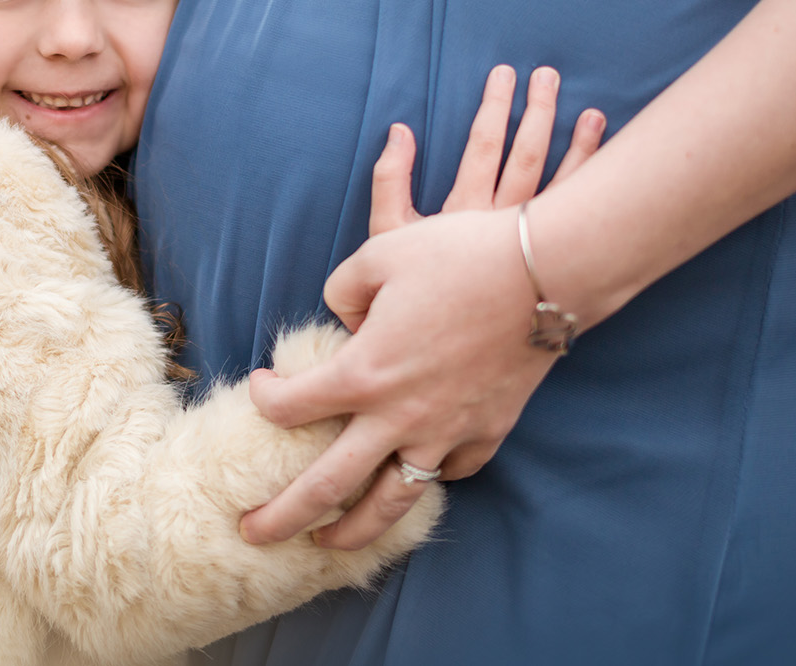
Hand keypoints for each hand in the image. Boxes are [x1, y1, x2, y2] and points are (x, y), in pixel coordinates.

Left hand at [242, 66, 603, 548]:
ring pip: (391, 502)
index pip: (290, 406)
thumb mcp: (379, 253)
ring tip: (326, 543)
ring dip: (353, 529)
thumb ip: (343, 289)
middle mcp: (398, 416)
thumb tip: (344, 319)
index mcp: (363, 373)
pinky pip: (451, 472)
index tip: (261, 387)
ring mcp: (445, 432)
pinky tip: (414, 479)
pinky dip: (429, 481)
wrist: (545, 272)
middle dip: (281, 517)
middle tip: (251, 533)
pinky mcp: (487, 432)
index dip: (264, 398)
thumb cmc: (458, 254)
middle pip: (325, 486)